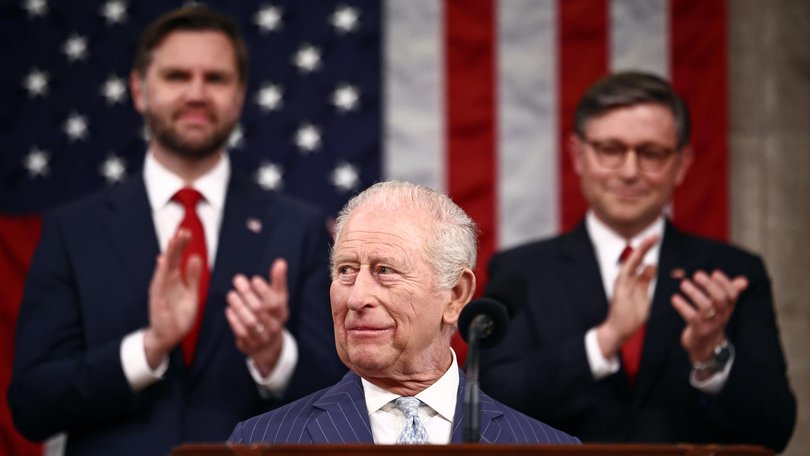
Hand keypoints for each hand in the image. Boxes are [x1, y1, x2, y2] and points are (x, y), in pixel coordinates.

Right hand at [144, 229, 201, 368]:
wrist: (169, 336)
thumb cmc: (179, 315)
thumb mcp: (191, 293)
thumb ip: (192, 277)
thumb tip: (195, 257)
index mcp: (175, 279)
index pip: (177, 258)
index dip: (182, 245)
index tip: (187, 232)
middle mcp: (165, 282)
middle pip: (170, 259)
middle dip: (176, 245)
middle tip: (182, 230)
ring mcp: (160, 290)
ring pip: (164, 268)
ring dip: (168, 254)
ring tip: (173, 240)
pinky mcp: (157, 301)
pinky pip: (159, 285)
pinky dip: (161, 273)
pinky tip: (164, 262)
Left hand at [225, 258, 289, 375]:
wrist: (268, 345)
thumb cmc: (272, 314)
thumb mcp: (278, 299)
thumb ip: (278, 280)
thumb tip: (281, 262)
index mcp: (281, 313)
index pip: (274, 302)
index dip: (264, 291)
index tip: (254, 279)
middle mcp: (273, 326)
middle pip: (259, 310)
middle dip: (247, 294)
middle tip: (237, 280)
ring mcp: (262, 337)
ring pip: (249, 321)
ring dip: (239, 306)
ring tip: (231, 294)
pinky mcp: (250, 344)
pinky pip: (240, 332)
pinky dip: (234, 320)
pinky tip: (229, 309)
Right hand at [596, 235, 657, 357]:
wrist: (618, 330)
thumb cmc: (630, 315)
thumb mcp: (643, 295)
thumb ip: (645, 281)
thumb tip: (652, 265)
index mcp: (632, 280)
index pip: (641, 261)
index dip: (647, 249)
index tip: (656, 238)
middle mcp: (625, 279)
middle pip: (635, 259)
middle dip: (644, 247)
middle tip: (654, 235)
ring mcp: (621, 284)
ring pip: (630, 264)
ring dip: (639, 253)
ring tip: (647, 241)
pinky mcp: (619, 291)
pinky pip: (625, 275)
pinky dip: (631, 266)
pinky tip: (639, 257)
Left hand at [671, 269, 746, 364]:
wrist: (705, 347)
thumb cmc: (712, 320)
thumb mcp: (722, 308)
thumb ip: (730, 292)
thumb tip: (744, 280)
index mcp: (728, 308)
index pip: (732, 295)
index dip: (725, 283)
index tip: (715, 273)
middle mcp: (721, 316)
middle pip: (720, 299)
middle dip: (709, 285)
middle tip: (697, 275)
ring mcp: (710, 324)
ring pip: (705, 306)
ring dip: (694, 292)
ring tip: (684, 284)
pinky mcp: (699, 331)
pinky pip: (691, 317)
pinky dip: (682, 306)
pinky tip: (675, 298)